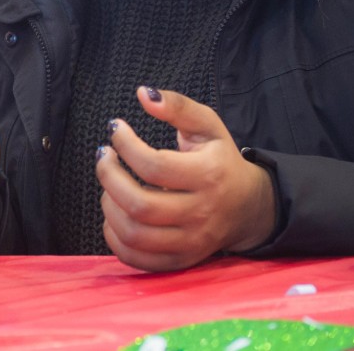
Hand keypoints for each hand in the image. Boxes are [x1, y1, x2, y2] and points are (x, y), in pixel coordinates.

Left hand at [97, 86, 277, 271]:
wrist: (249, 207)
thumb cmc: (220, 160)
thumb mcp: (208, 126)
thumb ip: (178, 106)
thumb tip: (143, 93)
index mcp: (208, 175)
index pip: (154, 166)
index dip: (125, 145)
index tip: (115, 130)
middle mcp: (201, 212)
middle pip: (139, 205)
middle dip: (109, 178)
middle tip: (103, 157)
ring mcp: (192, 241)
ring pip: (135, 235)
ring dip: (109, 207)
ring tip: (109, 184)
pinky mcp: (182, 260)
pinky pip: (139, 260)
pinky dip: (116, 239)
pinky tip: (114, 214)